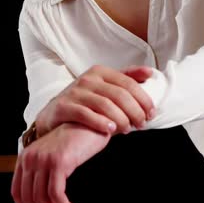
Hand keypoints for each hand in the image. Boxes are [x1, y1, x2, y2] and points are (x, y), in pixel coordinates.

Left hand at [11, 123, 110, 202]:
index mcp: (25, 157)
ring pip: (41, 198)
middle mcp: (30, 158)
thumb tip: (40, 202)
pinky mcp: (58, 161)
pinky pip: (56, 193)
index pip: (17, 192)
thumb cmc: (72, 142)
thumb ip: (41, 172)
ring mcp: (43, 159)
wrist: (89, 123)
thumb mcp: (51, 156)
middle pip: (28, 198)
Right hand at [36, 65, 154, 136]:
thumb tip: (150, 73)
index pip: (128, 83)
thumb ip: (125, 79)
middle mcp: (87, 79)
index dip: (143, 99)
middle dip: (135, 111)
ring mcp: (75, 92)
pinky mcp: (64, 107)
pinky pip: (85, 114)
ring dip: (121, 119)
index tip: (151, 113)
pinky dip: (101, 123)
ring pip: (105, 105)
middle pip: (119, 95)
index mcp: (100, 72)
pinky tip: (110, 130)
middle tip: (142, 124)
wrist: (52, 115)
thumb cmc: (83, 101)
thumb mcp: (103, 86)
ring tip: (128, 130)